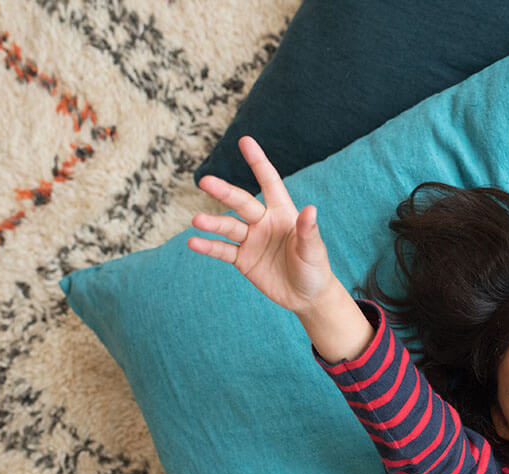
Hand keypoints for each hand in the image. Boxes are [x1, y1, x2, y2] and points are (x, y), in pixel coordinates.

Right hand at [188, 136, 332, 314]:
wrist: (307, 297)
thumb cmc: (315, 269)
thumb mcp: (313, 251)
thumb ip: (308, 232)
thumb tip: (311, 209)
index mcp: (283, 213)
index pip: (269, 182)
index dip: (258, 162)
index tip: (245, 141)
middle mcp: (264, 222)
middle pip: (242, 203)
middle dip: (225, 192)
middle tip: (206, 181)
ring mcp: (251, 240)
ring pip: (228, 227)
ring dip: (213, 223)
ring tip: (197, 221)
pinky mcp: (243, 259)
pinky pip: (222, 250)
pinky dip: (208, 247)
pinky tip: (193, 242)